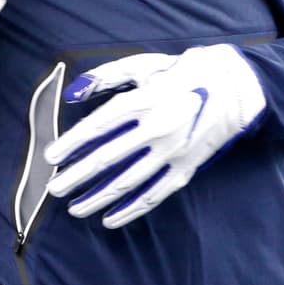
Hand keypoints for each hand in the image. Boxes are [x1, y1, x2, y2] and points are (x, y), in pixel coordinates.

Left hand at [43, 44, 265, 228]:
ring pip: (127, 182)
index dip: (71, 143)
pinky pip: (153, 195)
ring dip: (97, 198)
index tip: (51, 156)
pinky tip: (109, 218)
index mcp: (145, 99)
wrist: (232, 89)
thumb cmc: (180, 72)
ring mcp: (172, 152)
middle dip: (76, 176)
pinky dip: (130, 210)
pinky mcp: (185, 169)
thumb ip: (105, 76)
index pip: (98, 126)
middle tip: (54, 188)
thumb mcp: (143, 65)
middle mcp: (157, 128)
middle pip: (107, 158)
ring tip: (75, 207)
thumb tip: (73, 93)